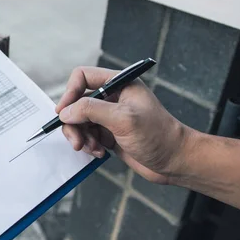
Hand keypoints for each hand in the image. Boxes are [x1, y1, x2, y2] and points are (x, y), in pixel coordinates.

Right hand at [55, 66, 192, 183]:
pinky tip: (100, 152)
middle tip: (76, 141)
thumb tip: (66, 112)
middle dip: (74, 122)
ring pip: (79, 121)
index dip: (70, 93)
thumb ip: (91, 110)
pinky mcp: (109, 133)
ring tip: (91, 148)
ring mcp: (110, 116)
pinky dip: (88, 145)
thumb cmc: (159, 136)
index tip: (63, 113)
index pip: (83, 77)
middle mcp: (113, 97)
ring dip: (80, 136)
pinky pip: (87, 135)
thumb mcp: (123, 119)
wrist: (176, 162)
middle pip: (77, 102)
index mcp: (119, 83)